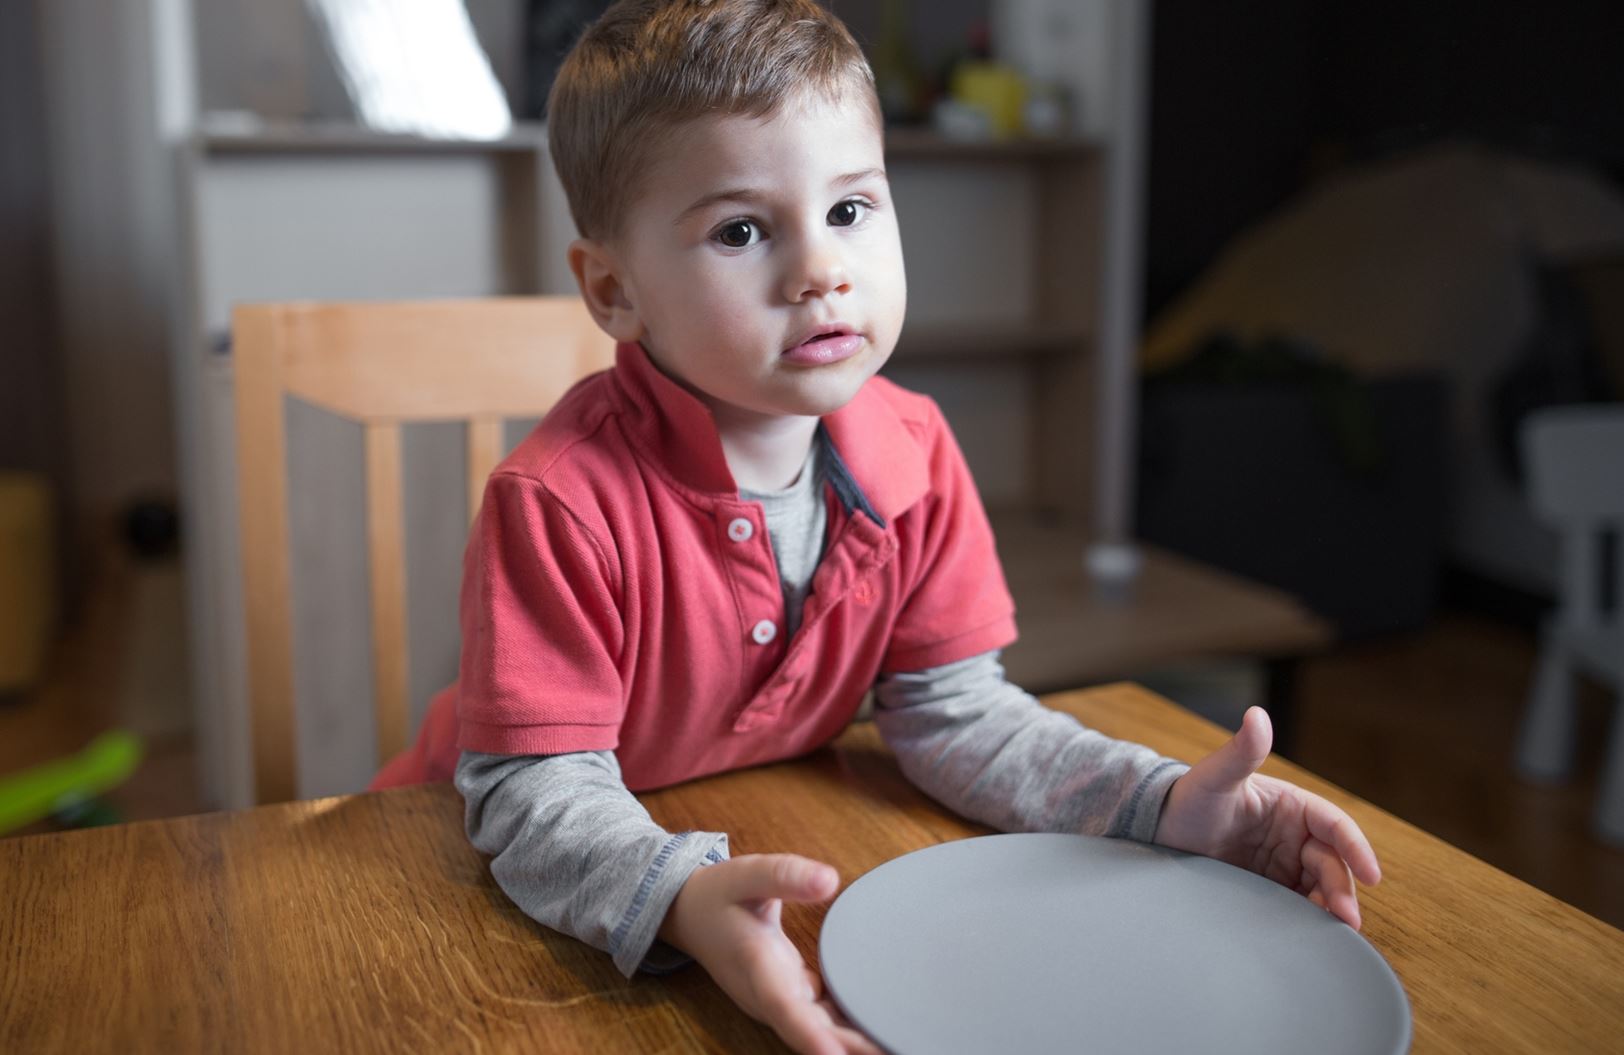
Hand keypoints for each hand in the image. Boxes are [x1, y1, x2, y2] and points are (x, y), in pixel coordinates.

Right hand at [658, 853, 880, 1054]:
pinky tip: (881, 1029)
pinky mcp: (789, 997)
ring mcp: (779, 1000)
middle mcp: (767, 994)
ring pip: (820, 1029)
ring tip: (898, 1044)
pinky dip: (848, 1026)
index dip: (811, 1035)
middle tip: (896, 1049)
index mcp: (756, 965)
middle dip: (850, 1048)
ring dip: (854, 1042)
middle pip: (812, 1030)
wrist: (690, 914)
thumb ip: (784, 874)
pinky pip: (822, 1018)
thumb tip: (829, 880)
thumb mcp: (746, 874)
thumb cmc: (719, 894)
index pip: (785, 1008)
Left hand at [1152, 706, 1381, 928]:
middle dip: (1342, 888)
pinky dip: (1308, 917)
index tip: (1371, 874)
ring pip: (1320, 887)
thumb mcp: (1214, 776)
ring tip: (1333, 931)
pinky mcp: (1269, 889)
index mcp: (1291, 805)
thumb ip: (1240, 751)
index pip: (1335, 825)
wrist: (1158, 832)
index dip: (1356, 847)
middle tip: (1345, 918)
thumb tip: (1257, 715)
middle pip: (1331, 862)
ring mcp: (1282, 864)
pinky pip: (1297, 905)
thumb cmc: (1188, 797)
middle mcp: (1293, 835)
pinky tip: (1311, 933)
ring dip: (1331, 907)